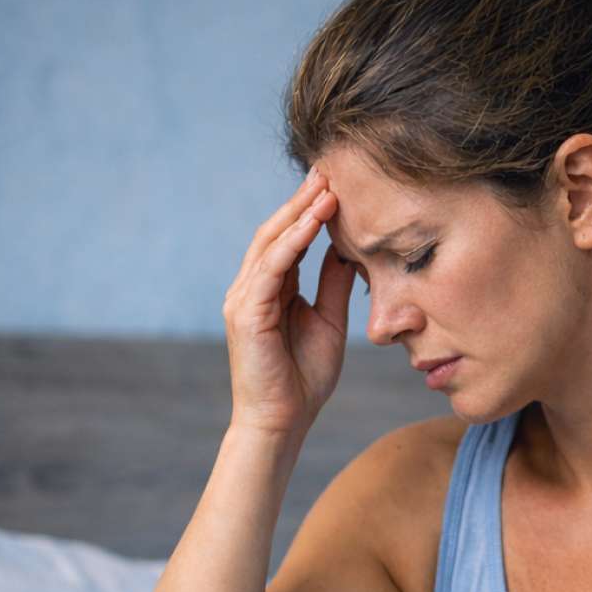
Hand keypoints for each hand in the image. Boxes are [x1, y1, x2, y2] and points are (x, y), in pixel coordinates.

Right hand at [221, 165, 355, 437]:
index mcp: (270, 289)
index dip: (309, 210)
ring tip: (326, 185)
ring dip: (299, 212)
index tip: (336, 183)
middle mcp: (250, 287)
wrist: (283, 422)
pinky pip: (272, 267)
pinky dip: (294, 241)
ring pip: (271, 242)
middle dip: (302, 200)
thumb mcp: (328, 320)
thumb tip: (348, 247)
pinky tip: (315, 220)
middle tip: (329, 169)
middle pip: (275, 231)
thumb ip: (333, 283)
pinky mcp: (246, 312)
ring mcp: (243, 298)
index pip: (288, 238)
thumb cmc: (304, 378)